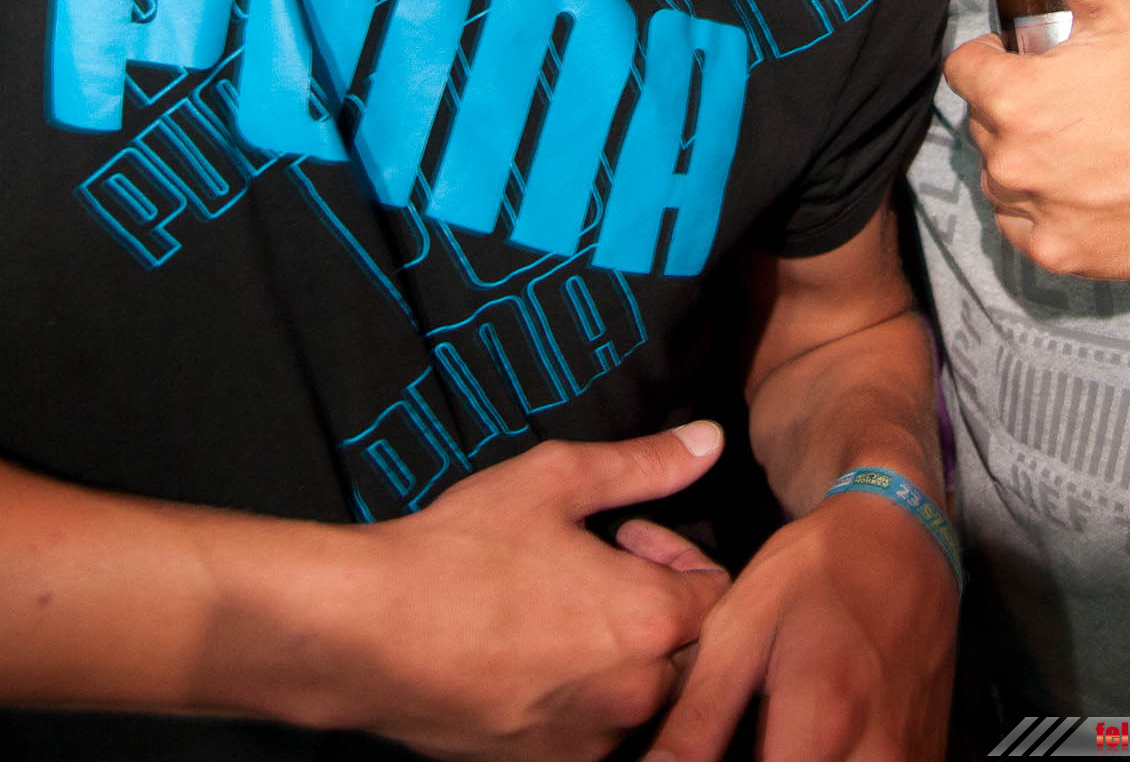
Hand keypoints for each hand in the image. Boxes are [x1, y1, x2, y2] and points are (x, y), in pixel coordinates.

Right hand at [332, 423, 729, 760]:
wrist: (368, 634)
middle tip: (596, 568)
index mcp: (649, 620)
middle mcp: (633, 694)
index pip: (716, 592)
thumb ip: (643, 464)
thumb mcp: (554, 479)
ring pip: (642, 697)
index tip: (625, 533)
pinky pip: (593, 732)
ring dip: (622, 655)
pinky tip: (531, 655)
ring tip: (561, 610)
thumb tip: (708, 442)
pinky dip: (582, 696)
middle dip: (656, 605)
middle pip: (688, 651)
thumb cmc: (459, 551)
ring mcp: (589, 741)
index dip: (675, 550)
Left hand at [642, 491, 954, 761]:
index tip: (711, 750)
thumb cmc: (817, 571)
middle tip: (748, 736)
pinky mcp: (926, 756)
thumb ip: (698, 717)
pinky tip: (811, 740)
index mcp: (821, 725)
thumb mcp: (741, 627)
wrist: (904, 538)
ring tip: (776, 735)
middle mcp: (878, 758)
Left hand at [944, 0, 1129, 277]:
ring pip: (999, 176)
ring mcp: (1030, 210)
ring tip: (1074, 147)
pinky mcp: (1054, 251)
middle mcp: (1009, 158)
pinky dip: (1040, 210)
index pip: (963, 69)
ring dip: (1023, 161)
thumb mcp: (1123, 15)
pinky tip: (1078, 190)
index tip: (1022, 60)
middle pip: (983, 122)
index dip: (991, 58)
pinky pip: (1021, 225)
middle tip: (1063, 103)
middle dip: (1012, 109)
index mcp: (1013, 97)